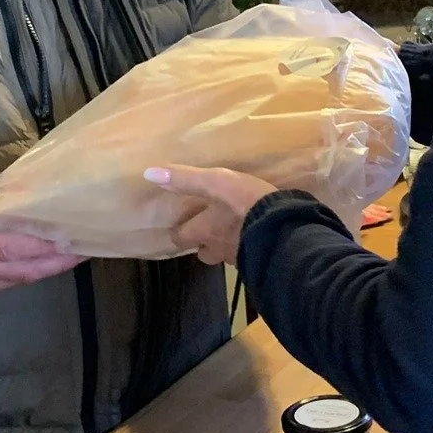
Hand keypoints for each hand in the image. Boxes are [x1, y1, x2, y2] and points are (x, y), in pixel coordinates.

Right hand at [0, 179, 81, 294]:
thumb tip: (27, 186)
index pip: (9, 246)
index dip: (40, 244)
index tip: (66, 234)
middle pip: (24, 267)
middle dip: (57, 258)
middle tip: (84, 245)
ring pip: (27, 277)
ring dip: (56, 266)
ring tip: (80, 252)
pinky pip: (21, 280)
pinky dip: (43, 270)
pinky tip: (61, 260)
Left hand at [144, 166, 274, 266]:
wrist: (283, 230)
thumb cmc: (245, 204)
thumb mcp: (216, 183)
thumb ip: (186, 179)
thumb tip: (149, 174)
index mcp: (204, 230)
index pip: (181, 237)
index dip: (179, 231)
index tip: (179, 227)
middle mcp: (218, 247)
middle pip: (204, 252)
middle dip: (203, 244)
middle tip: (206, 231)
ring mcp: (241, 256)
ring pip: (226, 254)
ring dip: (226, 246)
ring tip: (233, 232)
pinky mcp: (261, 258)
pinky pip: (249, 254)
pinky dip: (248, 247)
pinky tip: (256, 235)